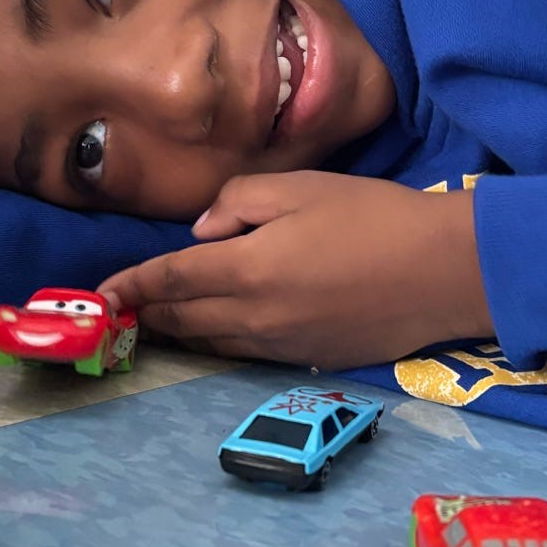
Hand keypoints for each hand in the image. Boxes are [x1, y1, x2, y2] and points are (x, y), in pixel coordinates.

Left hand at [98, 172, 491, 365]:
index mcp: (247, 269)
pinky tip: (216, 333)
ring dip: (180, 334)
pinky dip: (219, 344)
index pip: (170, 279)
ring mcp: (282, 345)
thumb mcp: (303, 186)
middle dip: (147, 315)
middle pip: (184, 320)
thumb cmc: (376, 217)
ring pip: (212, 344)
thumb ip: (239, 203)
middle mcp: (255, 316)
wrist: (445, 272)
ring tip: (156, 325)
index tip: (101, 293)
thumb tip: (202, 232)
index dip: (132, 286)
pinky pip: (246, 354)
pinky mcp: (309, 359)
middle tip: (119, 312)